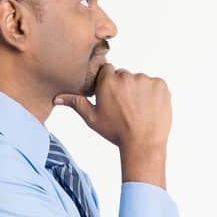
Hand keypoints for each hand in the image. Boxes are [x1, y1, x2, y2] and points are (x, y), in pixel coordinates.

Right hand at [53, 61, 171, 154]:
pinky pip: (156, 85)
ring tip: (139, 112)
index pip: (108, 71)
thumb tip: (56, 98)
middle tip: (127, 109)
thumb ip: (76, 103)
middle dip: (125, 88)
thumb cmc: (115, 133)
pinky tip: (150, 110)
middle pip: (125, 75)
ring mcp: (145, 79)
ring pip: (140, 81)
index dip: (110, 84)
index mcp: (107, 81)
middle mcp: (126, 76)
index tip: (114, 99)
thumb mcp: (93, 119)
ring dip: (140, 92)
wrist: (143, 145)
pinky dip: (154, 95)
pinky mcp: (161, 84)